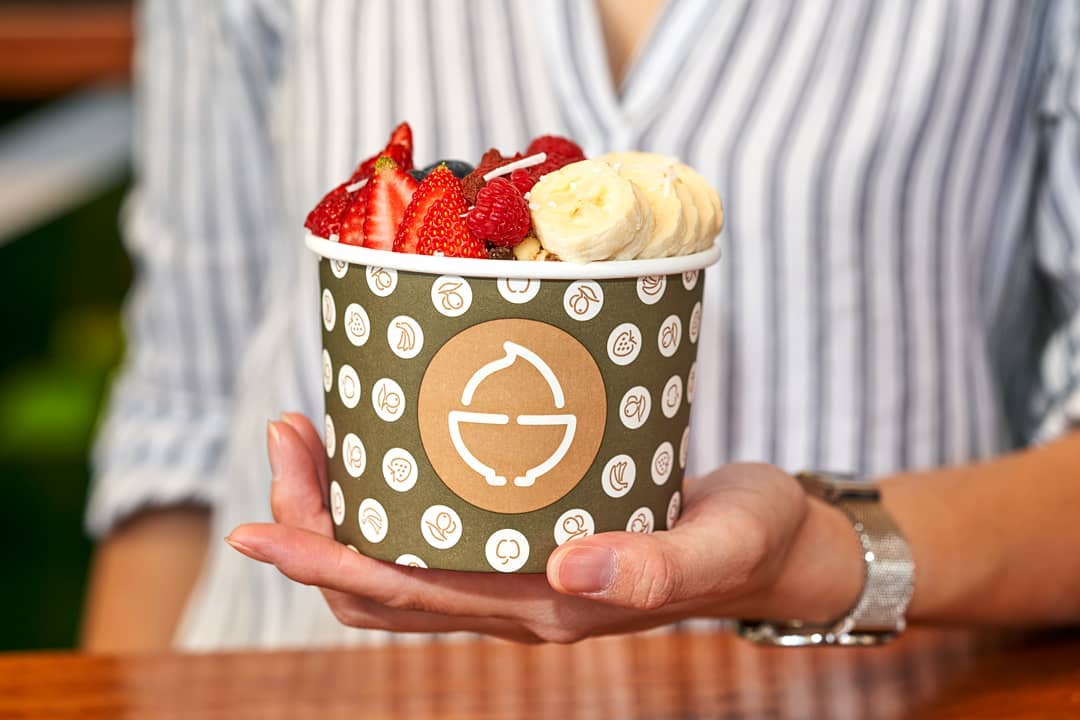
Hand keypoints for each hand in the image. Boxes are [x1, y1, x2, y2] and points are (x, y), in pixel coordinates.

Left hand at [226, 415, 861, 642]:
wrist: (777, 547)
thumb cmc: (752, 539)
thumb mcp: (719, 545)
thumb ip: (654, 566)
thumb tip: (567, 568)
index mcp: (543, 607)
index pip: (399, 595)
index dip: (320, 558)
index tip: (261, 510)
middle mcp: (513, 598)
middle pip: (374, 581)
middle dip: (309, 522)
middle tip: (290, 431)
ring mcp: (516, 572)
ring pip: (394, 559)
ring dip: (338, 507)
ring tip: (313, 430)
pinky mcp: (529, 538)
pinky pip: (433, 529)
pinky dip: (389, 493)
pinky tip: (389, 437)